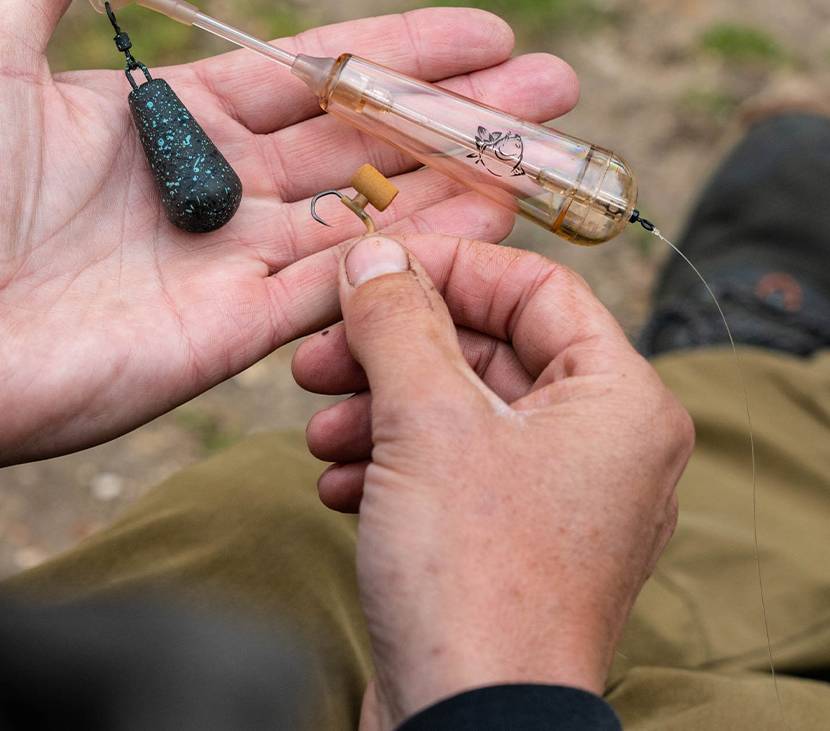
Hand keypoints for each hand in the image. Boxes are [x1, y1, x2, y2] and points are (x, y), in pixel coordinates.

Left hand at [0, 0, 578, 478]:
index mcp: (176, 118)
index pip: (313, 71)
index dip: (400, 50)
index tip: (483, 30)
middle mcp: (222, 186)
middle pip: (364, 139)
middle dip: (460, 112)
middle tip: (552, 85)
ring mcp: (237, 260)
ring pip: (372, 211)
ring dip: (458, 179)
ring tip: (544, 149)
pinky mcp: (239, 331)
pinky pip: (344, 283)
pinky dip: (413, 252)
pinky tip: (484, 218)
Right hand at [295, 235, 693, 728]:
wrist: (466, 730)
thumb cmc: (474, 578)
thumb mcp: (426, 421)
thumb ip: (399, 320)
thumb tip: (375, 255)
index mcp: (618, 400)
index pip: (536, 286)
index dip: (450, 265)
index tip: (375, 265)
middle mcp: (600, 444)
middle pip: (487, 349)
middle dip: (394, 347)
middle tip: (321, 350)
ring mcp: (555, 496)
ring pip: (457, 409)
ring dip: (379, 406)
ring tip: (320, 426)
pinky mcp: (509, 539)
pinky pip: (449, 466)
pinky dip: (389, 461)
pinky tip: (338, 481)